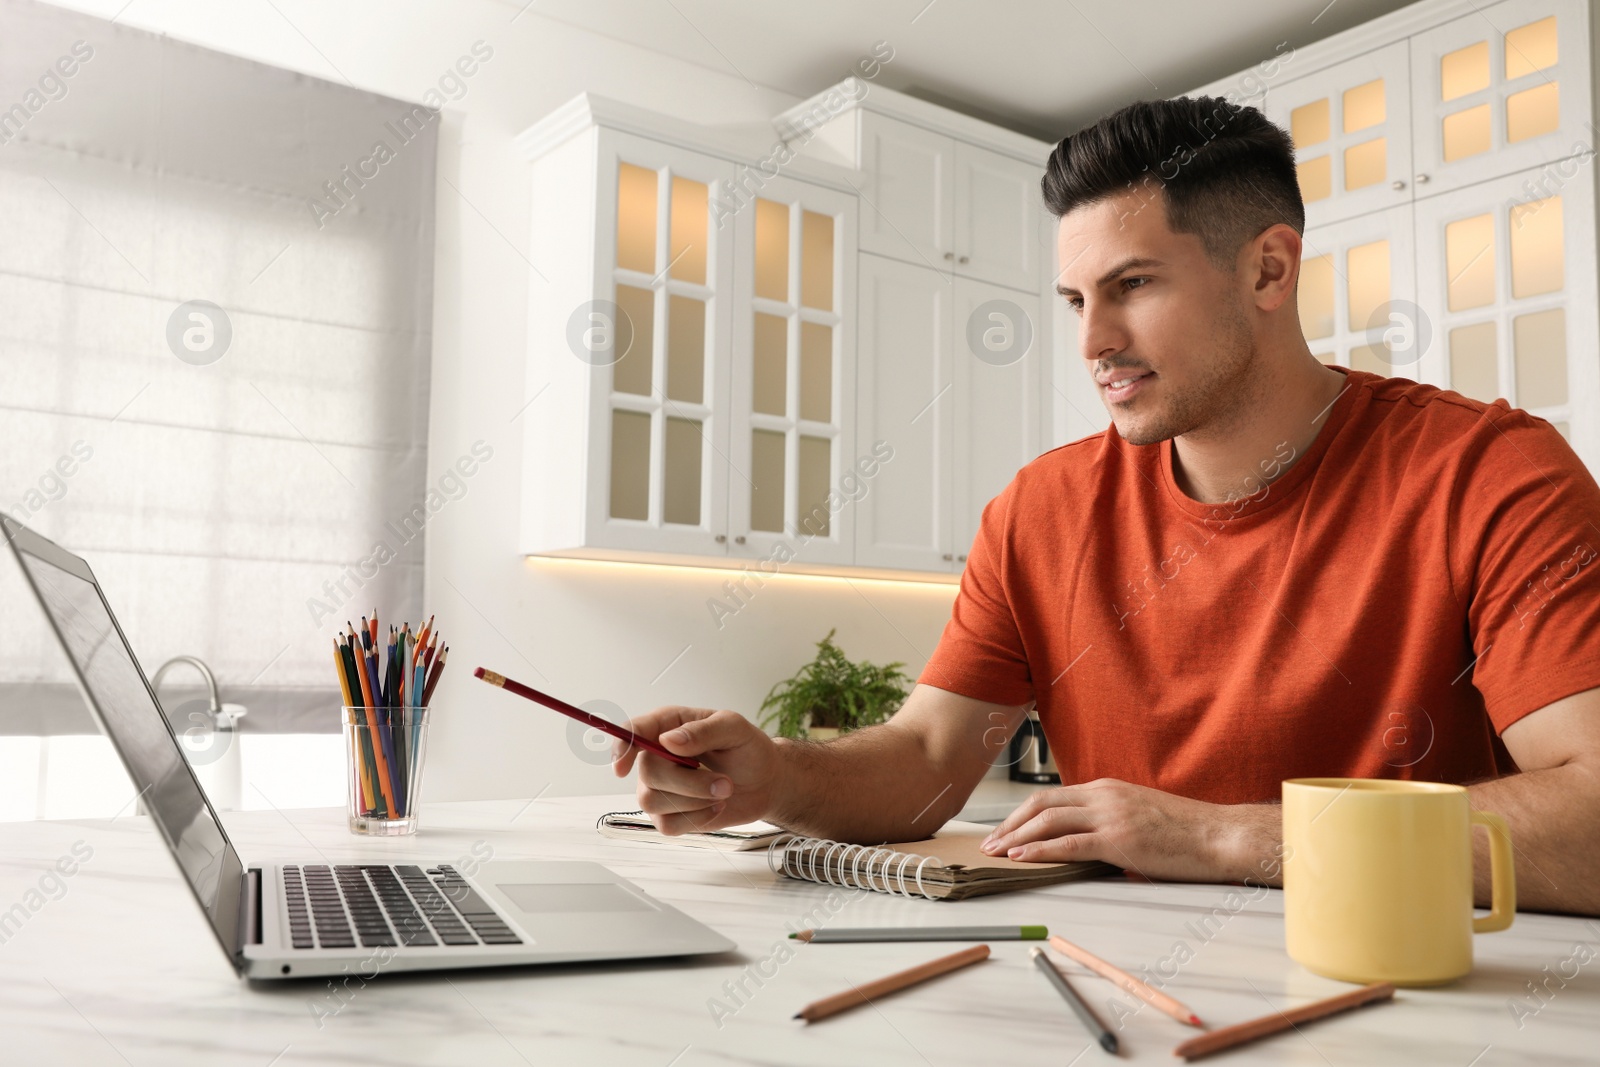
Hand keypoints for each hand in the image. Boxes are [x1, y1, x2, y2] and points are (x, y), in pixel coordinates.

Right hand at [613, 706, 783, 834]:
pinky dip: (696, 819)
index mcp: (669, 725)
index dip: (622, 746)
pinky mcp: (670, 813)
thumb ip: (702, 731)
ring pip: (653, 801)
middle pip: (647, 773)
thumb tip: (668, 740)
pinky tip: (715, 807)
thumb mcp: (734, 728)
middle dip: (688, 782)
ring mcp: (662, 786)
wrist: (765, 782)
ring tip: (724, 791)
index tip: (622, 765)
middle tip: (724, 782)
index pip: (633, 732)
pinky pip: (666, 825)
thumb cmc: (748, 748)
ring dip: (695, 800)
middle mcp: (658, 755)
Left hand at [978, 778, 1278, 883]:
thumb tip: (1083, 845)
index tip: (1003, 831)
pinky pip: (1069, 843)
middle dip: (1009, 824)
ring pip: (1048, 821)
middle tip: (989, 844)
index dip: (1021, 814)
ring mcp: (1111, 815)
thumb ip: (1108, 823)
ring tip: (995, 853)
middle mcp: (1103, 796)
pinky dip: (1040, 850)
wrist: (1219, 835)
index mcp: (1106, 789)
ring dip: (1016, 838)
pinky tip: (1021, 858)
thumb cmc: (1185, 832)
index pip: (1051, 796)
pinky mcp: (1119, 839)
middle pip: (1041, 804)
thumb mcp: (1138, 816)